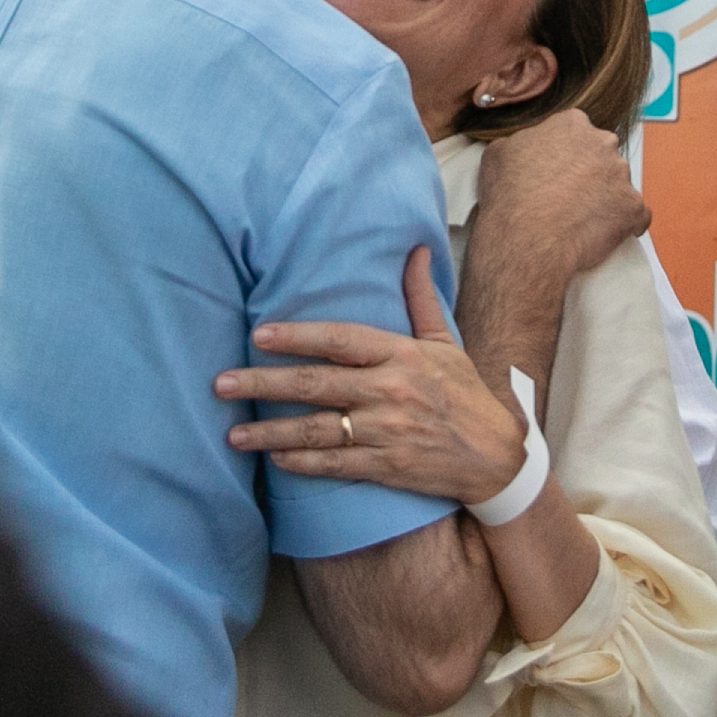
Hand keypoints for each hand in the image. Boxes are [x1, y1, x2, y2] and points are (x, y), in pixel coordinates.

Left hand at [217, 247, 526, 504]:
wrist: (496, 456)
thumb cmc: (464, 394)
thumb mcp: (446, 343)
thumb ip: (420, 298)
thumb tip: (415, 249)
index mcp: (402, 356)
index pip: (340, 340)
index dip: (297, 336)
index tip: (259, 335)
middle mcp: (391, 392)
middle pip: (315, 385)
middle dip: (262, 384)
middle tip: (220, 383)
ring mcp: (387, 433)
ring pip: (317, 431)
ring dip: (270, 432)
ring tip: (232, 434)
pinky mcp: (387, 467)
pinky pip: (336, 466)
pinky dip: (303, 464)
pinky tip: (274, 459)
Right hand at [468, 111, 649, 287]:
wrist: (526, 238)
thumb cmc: (509, 196)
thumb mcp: (499, 152)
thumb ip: (523, 141)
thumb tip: (529, 146)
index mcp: (572, 124)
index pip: (577, 132)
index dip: (568, 153)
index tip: (560, 170)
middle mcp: (603, 143)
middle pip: (603, 155)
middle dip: (591, 172)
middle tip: (571, 196)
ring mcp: (622, 175)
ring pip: (619, 185)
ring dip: (606, 198)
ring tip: (582, 219)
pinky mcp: (634, 208)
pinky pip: (637, 216)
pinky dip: (625, 225)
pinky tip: (605, 233)